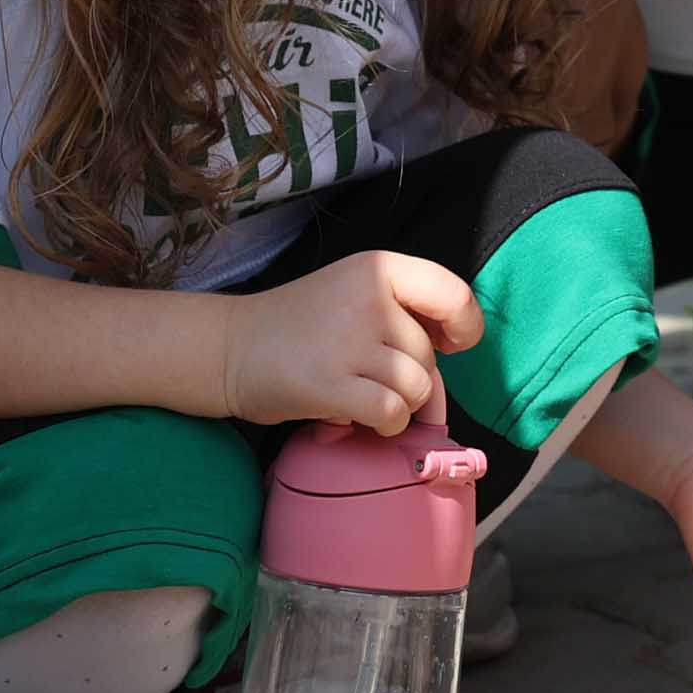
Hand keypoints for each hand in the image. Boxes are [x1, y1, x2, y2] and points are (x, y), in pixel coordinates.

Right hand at [223, 251, 482, 432]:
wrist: (229, 347)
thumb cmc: (302, 328)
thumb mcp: (354, 294)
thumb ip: (403, 312)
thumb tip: (452, 356)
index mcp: (378, 268)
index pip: (453, 295)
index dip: (464, 327)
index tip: (449, 343)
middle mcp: (367, 297)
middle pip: (429, 356)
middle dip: (411, 377)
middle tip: (368, 375)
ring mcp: (347, 340)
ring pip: (416, 389)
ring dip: (397, 405)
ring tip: (360, 395)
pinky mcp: (329, 384)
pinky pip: (391, 413)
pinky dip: (383, 424)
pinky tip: (354, 415)